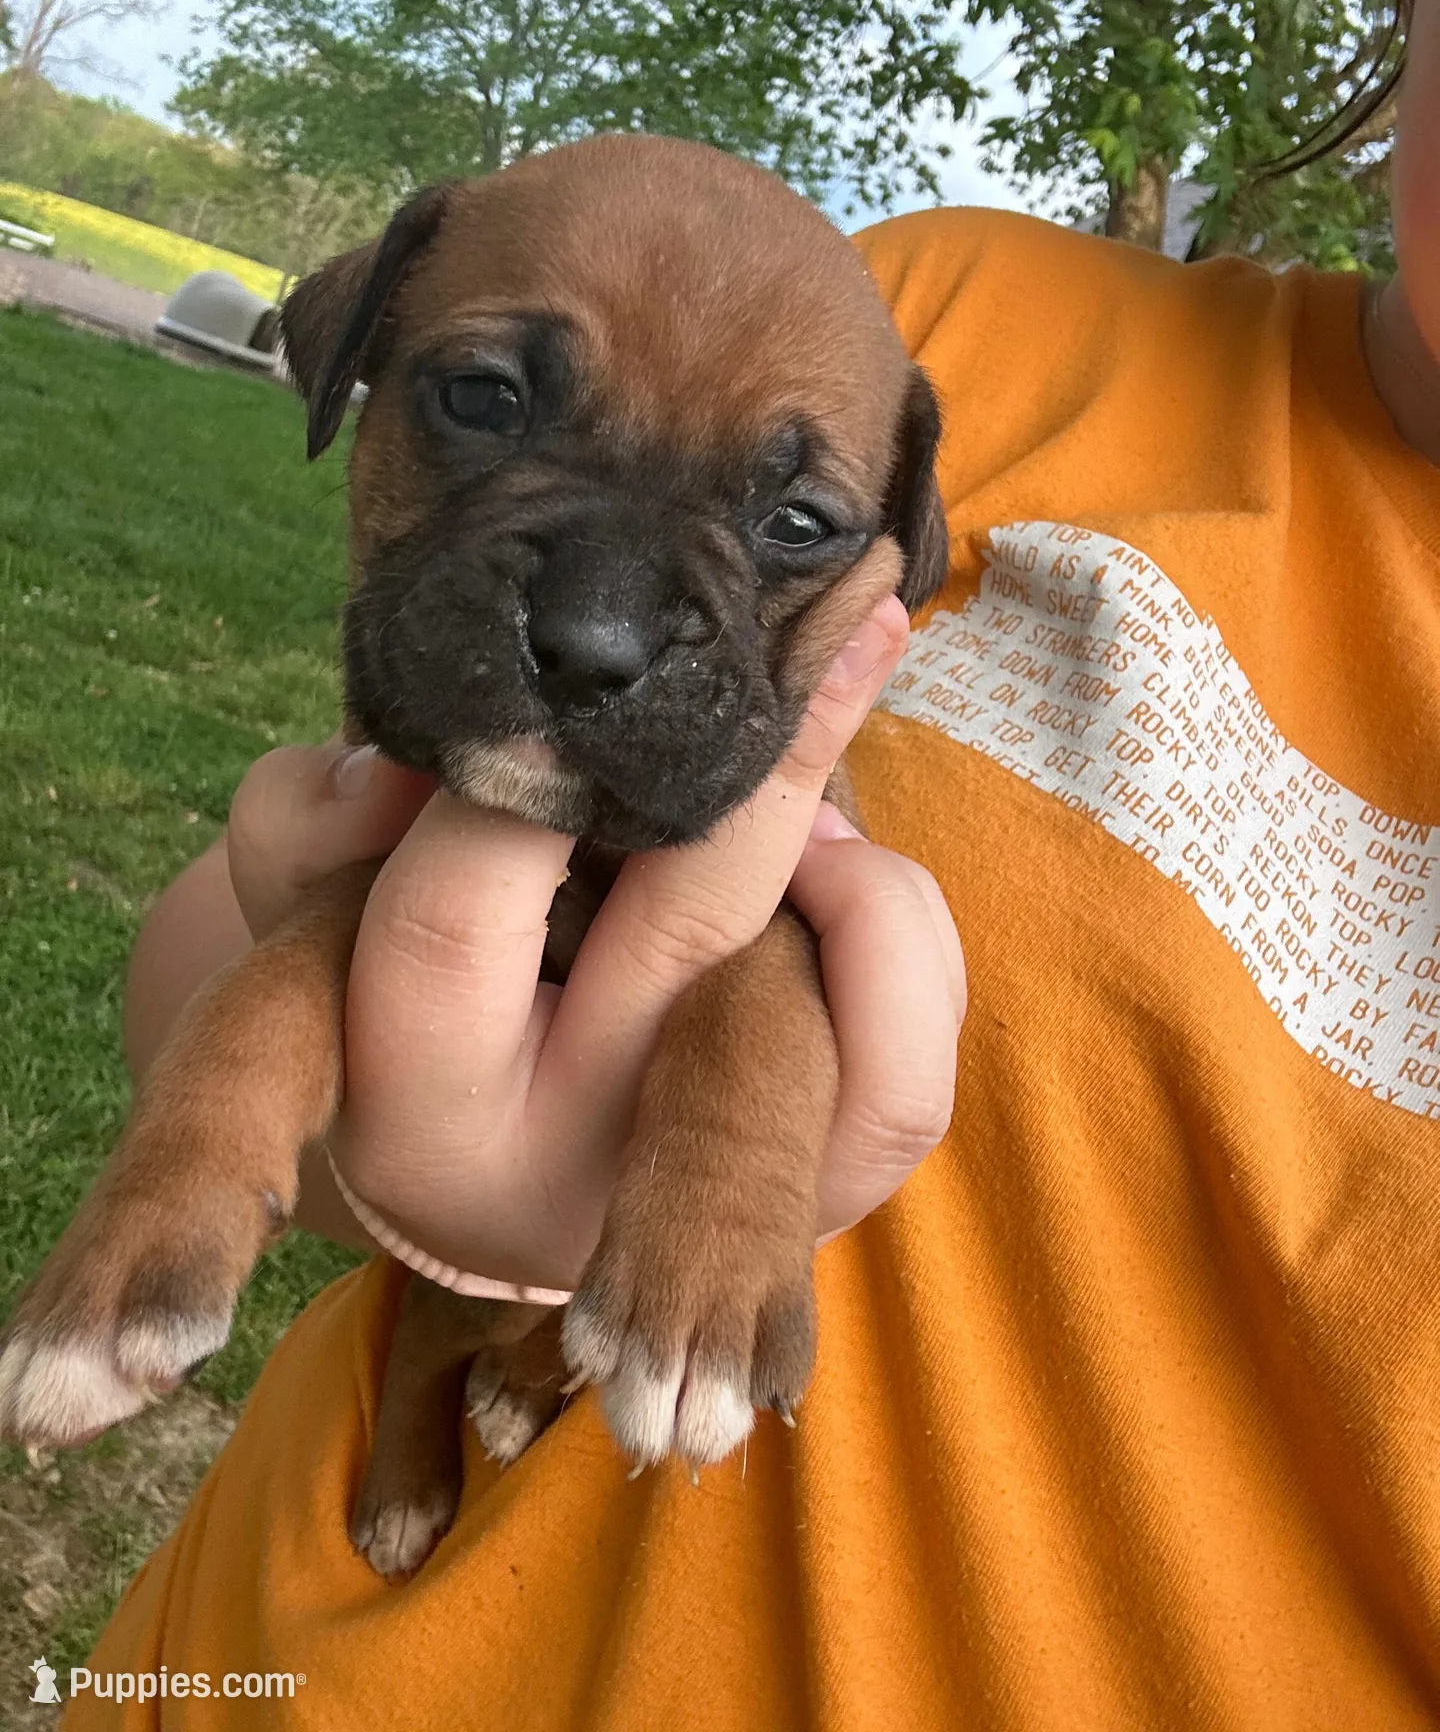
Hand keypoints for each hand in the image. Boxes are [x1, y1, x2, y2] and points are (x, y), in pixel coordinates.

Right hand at [221, 597, 962, 1289]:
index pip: (461, 902)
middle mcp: (572, 1163)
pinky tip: (843, 865)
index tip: (579, 644)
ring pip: (833, 989)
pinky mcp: (824, 1192)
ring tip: (812, 769)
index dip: (525, 756)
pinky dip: (895, 929)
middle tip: (814, 606)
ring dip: (841, 850)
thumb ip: (309, 827)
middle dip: (760, 744)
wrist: (483, 1172)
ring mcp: (710, 1193)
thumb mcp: (304, 917)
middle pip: (689, 914)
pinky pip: (907, 1060)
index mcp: (418, 1101)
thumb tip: (401, 758)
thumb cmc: (389, 1005)